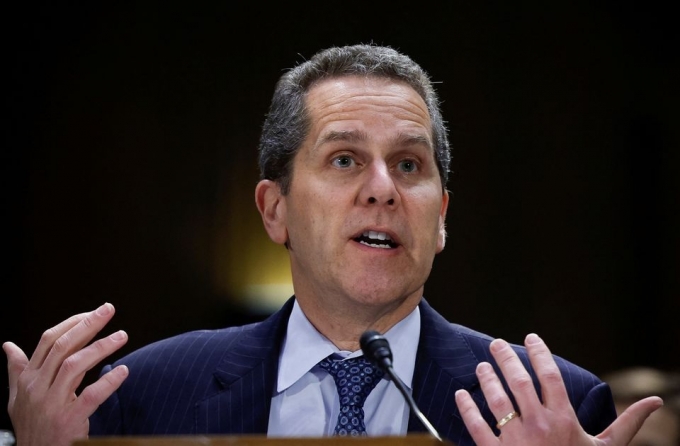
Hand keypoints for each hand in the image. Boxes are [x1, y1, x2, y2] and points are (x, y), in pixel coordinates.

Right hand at [3, 303, 129, 445]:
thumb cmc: (31, 426)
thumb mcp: (17, 398)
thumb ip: (16, 370)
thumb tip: (8, 346)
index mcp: (28, 379)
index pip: (49, 340)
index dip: (72, 323)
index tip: (93, 312)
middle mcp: (37, 388)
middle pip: (63, 347)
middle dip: (88, 325)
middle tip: (109, 310)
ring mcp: (51, 404)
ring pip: (75, 366)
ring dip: (101, 347)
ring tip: (122, 336)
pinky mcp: (67, 421)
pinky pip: (90, 397)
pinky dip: (108, 382)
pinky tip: (123, 371)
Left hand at [454, 333, 663, 445]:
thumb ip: (627, 422)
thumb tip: (655, 401)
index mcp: (564, 419)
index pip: (550, 376)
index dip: (541, 353)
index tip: (531, 337)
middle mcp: (538, 425)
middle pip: (519, 382)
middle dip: (507, 358)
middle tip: (496, 343)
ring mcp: (516, 440)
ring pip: (496, 400)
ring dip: (486, 379)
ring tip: (482, 366)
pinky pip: (476, 428)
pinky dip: (466, 409)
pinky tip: (460, 394)